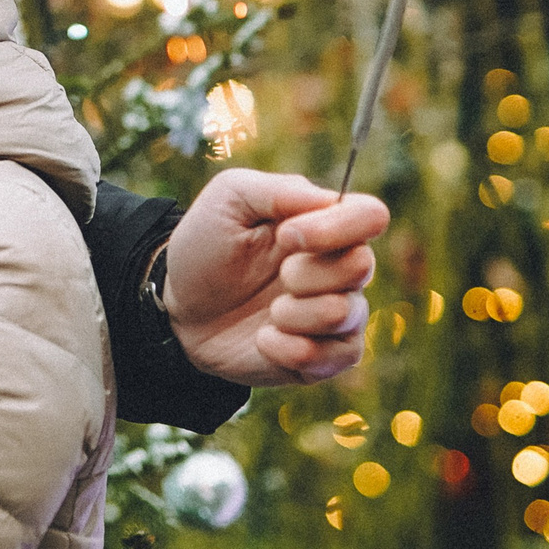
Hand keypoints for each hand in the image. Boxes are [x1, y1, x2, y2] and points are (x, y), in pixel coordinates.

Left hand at [164, 170, 385, 385]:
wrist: (177, 311)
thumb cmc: (205, 248)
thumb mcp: (229, 200)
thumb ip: (280, 190)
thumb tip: (331, 201)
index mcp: (323, 224)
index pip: (371, 215)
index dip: (336, 226)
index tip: (286, 236)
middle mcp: (339, 269)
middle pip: (362, 266)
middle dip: (306, 273)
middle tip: (277, 275)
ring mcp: (336, 314)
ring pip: (345, 314)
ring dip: (294, 314)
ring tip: (268, 313)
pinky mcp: (325, 357)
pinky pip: (335, 358)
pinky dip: (290, 350)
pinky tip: (263, 341)